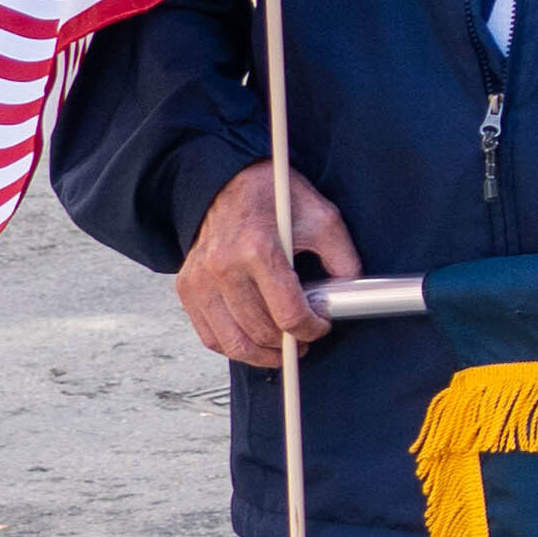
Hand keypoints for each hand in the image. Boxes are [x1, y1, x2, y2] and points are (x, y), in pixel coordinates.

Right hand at [177, 159, 356, 370]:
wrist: (226, 182)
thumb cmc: (273, 197)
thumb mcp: (321, 217)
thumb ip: (342, 257)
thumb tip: (351, 293)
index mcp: (258, 249)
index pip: (288, 313)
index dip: (311, 329)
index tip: (321, 326)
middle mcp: (223, 268)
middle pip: (261, 331)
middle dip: (289, 344)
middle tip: (304, 340)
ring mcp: (200, 280)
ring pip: (233, 342)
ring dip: (261, 354)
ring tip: (281, 350)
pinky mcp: (186, 287)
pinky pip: (209, 335)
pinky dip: (232, 346)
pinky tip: (253, 342)